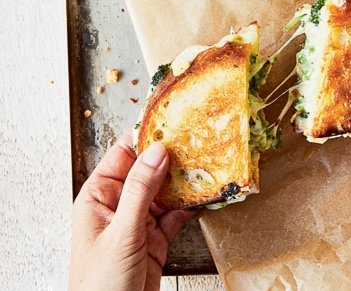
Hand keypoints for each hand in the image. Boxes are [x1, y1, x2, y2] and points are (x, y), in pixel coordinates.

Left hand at [69, 132, 191, 290]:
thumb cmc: (99, 285)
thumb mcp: (121, 233)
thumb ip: (140, 191)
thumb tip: (157, 152)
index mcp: (99, 196)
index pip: (123, 154)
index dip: (146, 137)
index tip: (171, 121)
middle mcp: (119, 204)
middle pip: (148, 169)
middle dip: (171, 156)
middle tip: (197, 140)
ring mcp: (138, 221)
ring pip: (164, 190)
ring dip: (184, 179)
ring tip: (206, 162)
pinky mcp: (155, 238)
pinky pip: (175, 213)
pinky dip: (190, 204)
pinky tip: (204, 194)